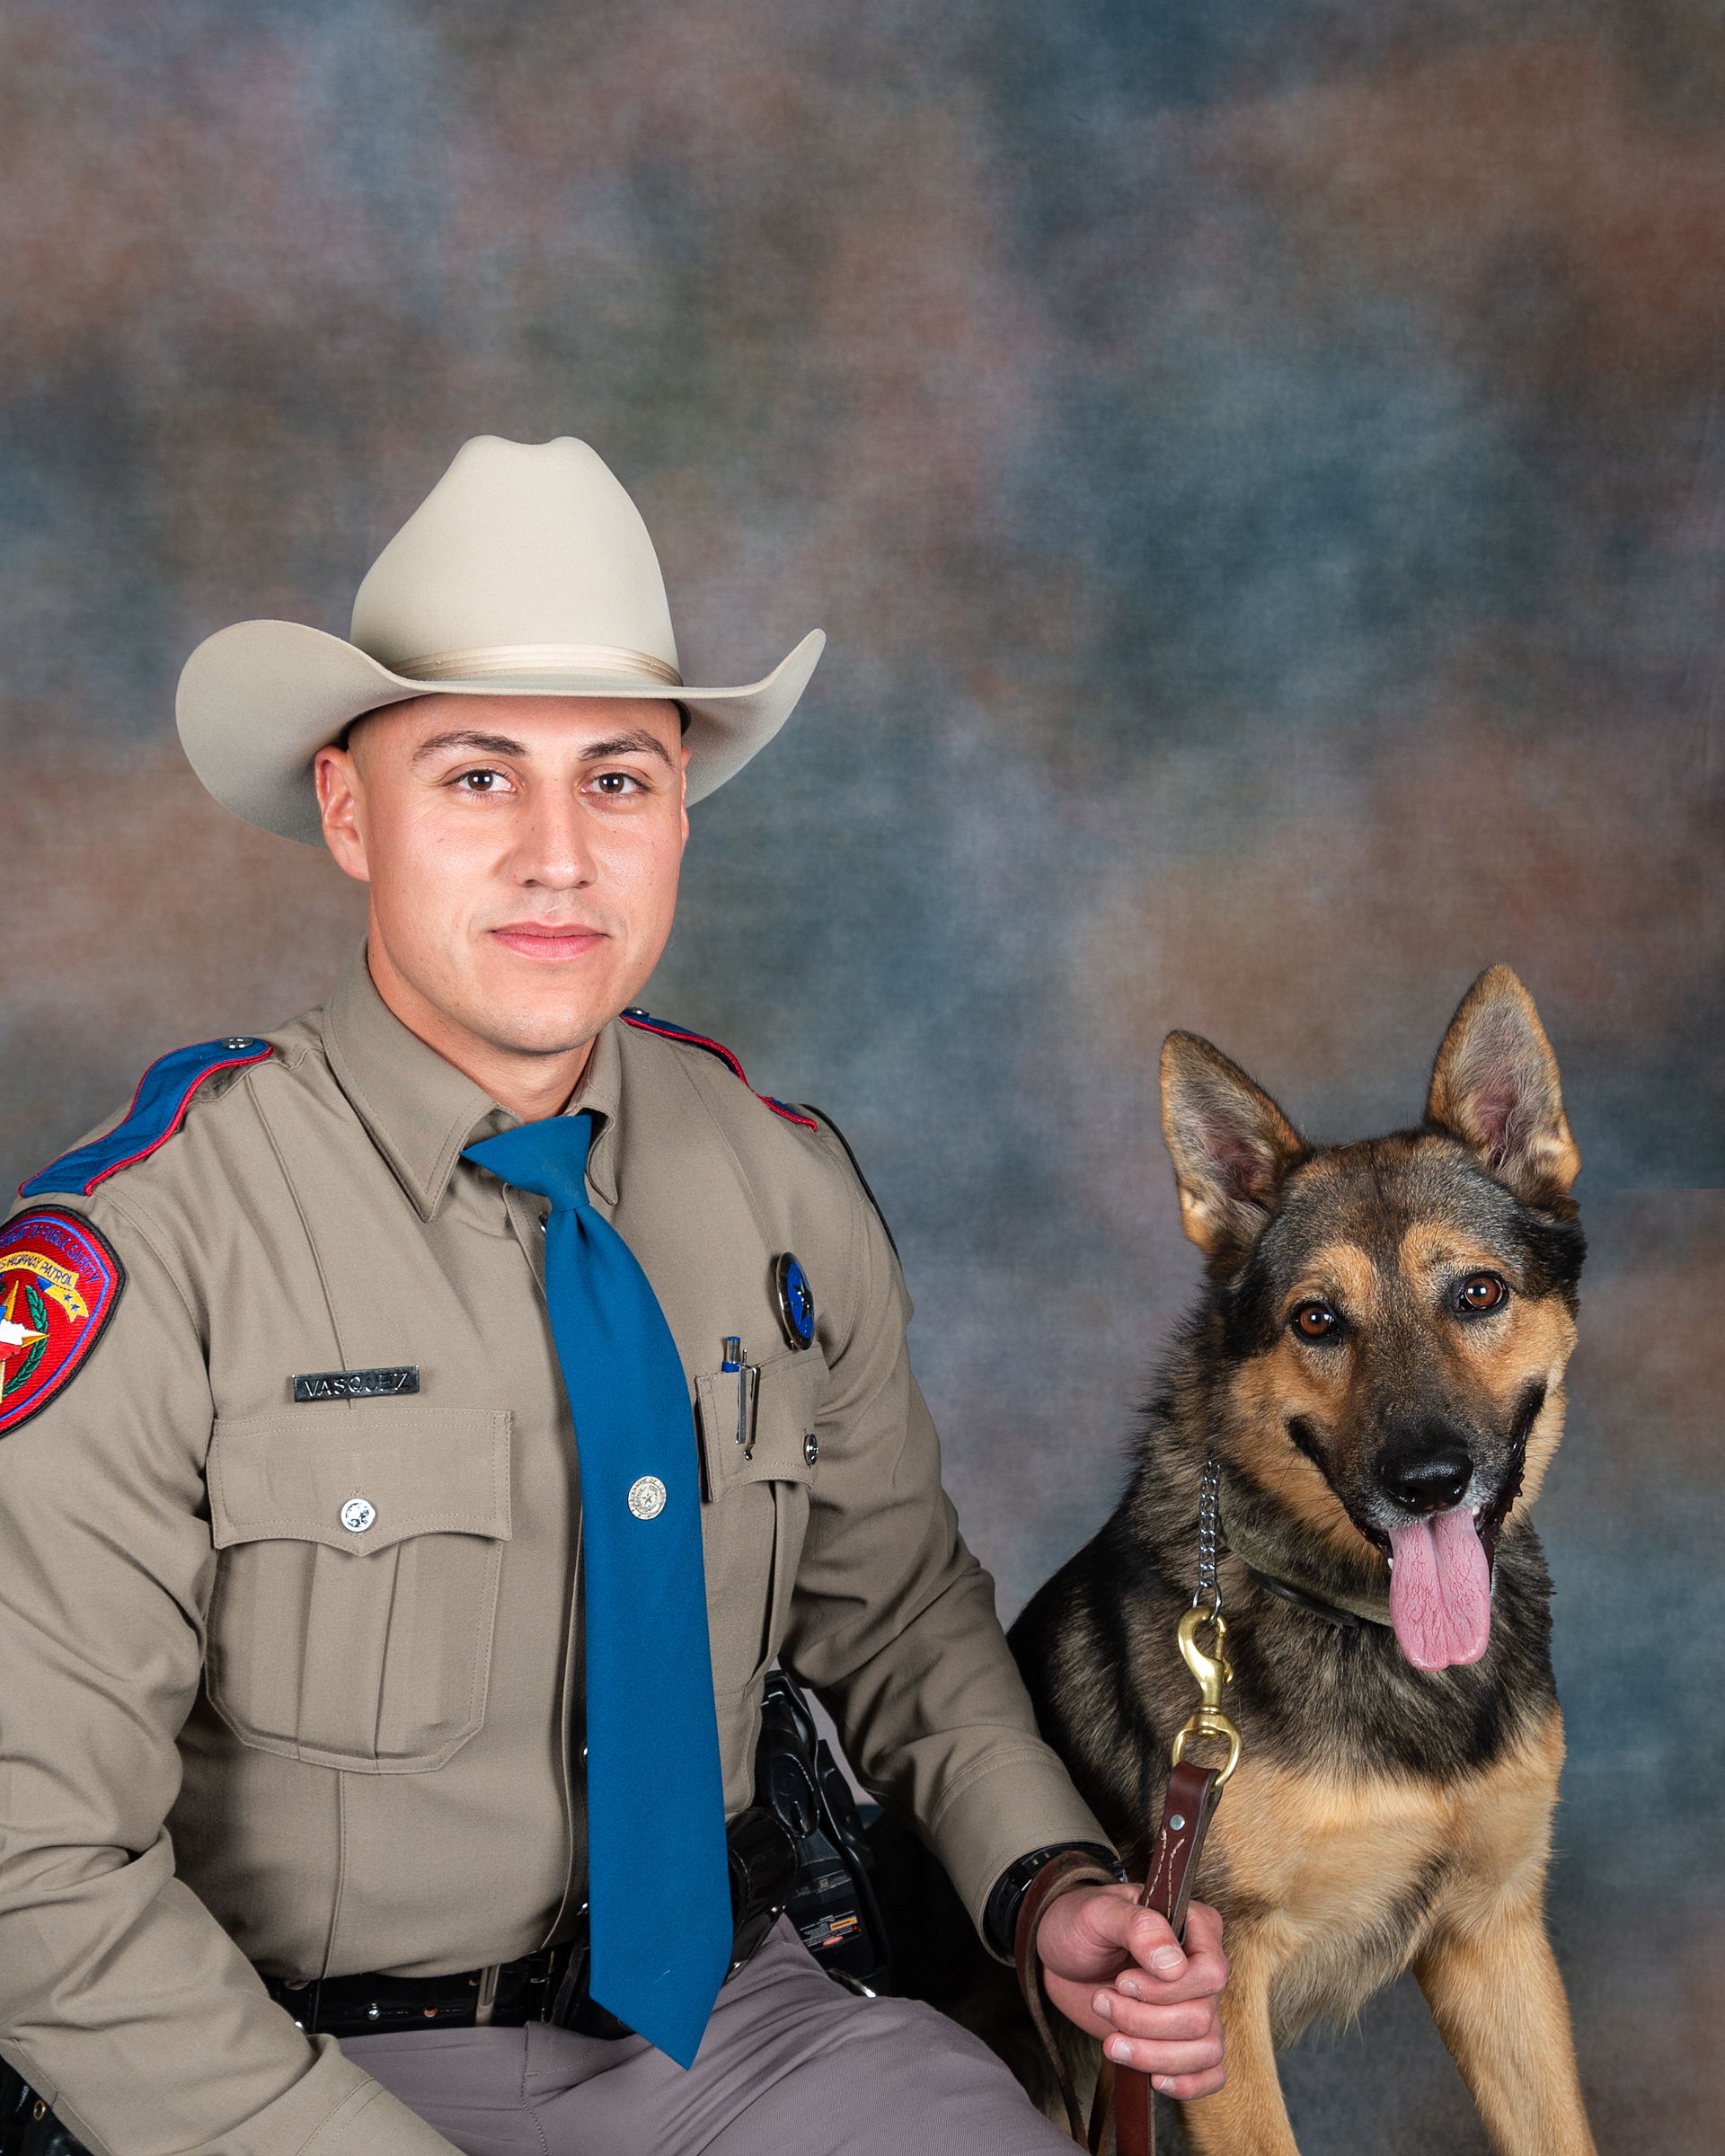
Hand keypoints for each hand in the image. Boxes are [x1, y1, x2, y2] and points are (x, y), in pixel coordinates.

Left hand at [1035, 1884, 1226, 2098]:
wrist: (1061, 1958)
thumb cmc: (1080, 1924)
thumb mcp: (1099, 1912)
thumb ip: (1139, 1927)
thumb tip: (1174, 1965)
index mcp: (1196, 1927)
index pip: (1211, 1972)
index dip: (1166, 1990)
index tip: (1122, 1982)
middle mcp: (1203, 1968)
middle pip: (1201, 2018)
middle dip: (1144, 2021)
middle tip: (1103, 2002)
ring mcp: (1195, 2005)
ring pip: (1205, 2051)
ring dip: (1153, 2054)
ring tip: (1111, 2042)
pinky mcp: (1181, 2038)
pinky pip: (1209, 2073)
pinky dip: (1187, 2084)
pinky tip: (1153, 2078)